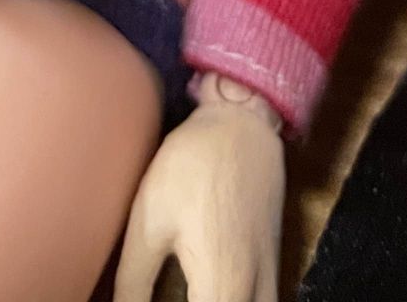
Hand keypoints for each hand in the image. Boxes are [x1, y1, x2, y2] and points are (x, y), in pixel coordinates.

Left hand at [114, 75, 284, 301]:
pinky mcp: (273, 265)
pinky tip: (202, 291)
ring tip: (178, 295)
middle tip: (159, 300)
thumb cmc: (192, 165)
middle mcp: (255, 291)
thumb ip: (133, 281)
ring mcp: (270, 279)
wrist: (244, 122)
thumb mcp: (150, 219)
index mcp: (223, 284)